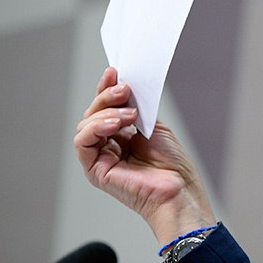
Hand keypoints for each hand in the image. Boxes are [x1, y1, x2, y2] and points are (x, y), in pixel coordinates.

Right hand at [74, 67, 216, 244]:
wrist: (179, 189)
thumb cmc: (173, 165)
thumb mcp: (154, 125)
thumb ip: (137, 107)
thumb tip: (124, 85)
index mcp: (122, 135)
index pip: (107, 107)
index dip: (107, 88)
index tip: (115, 72)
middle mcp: (109, 146)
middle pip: (94, 112)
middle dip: (108, 96)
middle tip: (125, 89)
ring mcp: (100, 157)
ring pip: (86, 124)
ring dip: (106, 112)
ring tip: (129, 114)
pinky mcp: (94, 169)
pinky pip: (82, 142)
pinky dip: (95, 127)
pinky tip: (115, 124)